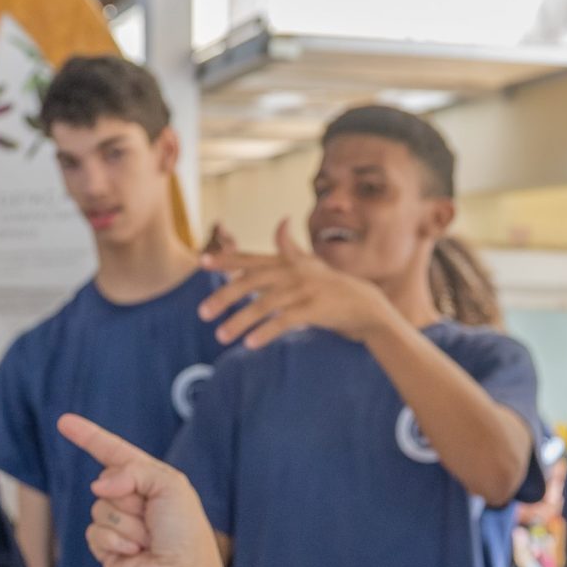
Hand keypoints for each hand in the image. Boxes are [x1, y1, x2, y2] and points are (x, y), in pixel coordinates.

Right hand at [59, 413, 227, 566]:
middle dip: (127, 499)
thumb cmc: (184, 531)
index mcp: (150, 479)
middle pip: (104, 483)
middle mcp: (133, 499)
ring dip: (124, 524)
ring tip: (147, 539)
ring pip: (98, 509)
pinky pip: (93, 534)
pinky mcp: (108, 547)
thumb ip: (133, 471)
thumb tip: (99, 485)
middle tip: (152, 516)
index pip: (113, 452)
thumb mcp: (170, 485)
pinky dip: (114, 542)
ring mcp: (119, 524)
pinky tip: (135, 552)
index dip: (89, 437)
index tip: (64, 422)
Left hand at [198, 221, 394, 348]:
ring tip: (220, 337)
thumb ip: (290, 247)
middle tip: (202, 313)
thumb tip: (281, 222)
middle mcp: (293, 272)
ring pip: (264, 304)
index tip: (202, 262)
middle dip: (224, 297)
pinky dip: (266, 332)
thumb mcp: (311, 264)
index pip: (251, 259)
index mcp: (288, 262)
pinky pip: (284, 321)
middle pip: (251, 282)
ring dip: (239, 321)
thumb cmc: (332, 285)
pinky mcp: (314, 309)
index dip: (226, 259)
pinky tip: (250, 345)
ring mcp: (304, 289)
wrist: (365, 305)